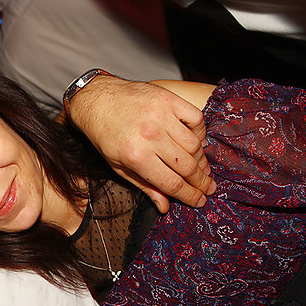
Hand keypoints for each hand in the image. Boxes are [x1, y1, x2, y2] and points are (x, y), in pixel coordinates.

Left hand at [66, 75, 214, 212]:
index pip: (172, 183)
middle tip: (208, 188)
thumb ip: (144, 186)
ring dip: (202, 161)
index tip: (200, 201)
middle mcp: (151, 136)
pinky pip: (196, 118)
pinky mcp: (168, 99)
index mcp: (136, 156)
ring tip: (203, 170)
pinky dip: (201, 132)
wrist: (97, 100)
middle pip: (187, 167)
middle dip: (201, 182)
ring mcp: (161, 115)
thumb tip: (165, 206)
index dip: (190, 196)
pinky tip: (197, 142)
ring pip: (194, 145)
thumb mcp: (118, 165)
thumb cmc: (105, 134)